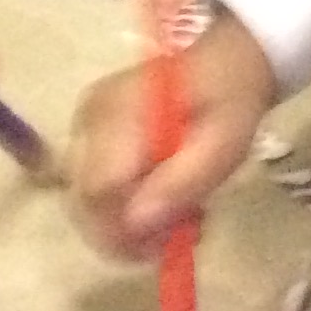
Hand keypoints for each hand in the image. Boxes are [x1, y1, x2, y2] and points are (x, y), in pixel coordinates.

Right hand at [69, 5, 278, 258]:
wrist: (227, 60)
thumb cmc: (228, 100)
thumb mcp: (221, 146)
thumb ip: (179, 184)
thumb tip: (135, 226)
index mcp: (119, 116)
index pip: (96, 191)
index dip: (120, 231)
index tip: (161, 250)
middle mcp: (89, 118)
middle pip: (82, 199)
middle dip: (123, 233)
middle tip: (175, 239)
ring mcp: (85, 122)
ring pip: (85, 197)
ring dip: (124, 222)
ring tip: (176, 217)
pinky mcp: (89, 129)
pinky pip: (92, 182)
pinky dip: (121, 203)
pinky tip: (160, 198)